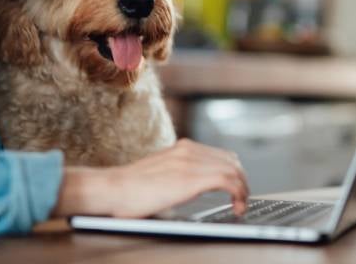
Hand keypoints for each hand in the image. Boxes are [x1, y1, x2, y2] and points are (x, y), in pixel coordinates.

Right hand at [52, 138, 248, 218]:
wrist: (112, 189)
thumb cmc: (128, 190)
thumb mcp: (159, 173)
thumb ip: (177, 174)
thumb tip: (188, 188)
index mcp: (182, 147)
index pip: (221, 155)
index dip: (234, 173)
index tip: (236, 190)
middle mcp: (189, 150)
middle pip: (232, 160)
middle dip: (242, 181)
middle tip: (241, 200)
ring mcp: (190, 161)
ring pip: (234, 170)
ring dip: (244, 189)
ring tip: (240, 206)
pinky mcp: (191, 178)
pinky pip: (229, 181)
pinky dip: (239, 195)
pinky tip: (236, 208)